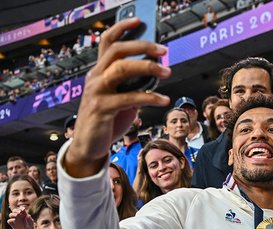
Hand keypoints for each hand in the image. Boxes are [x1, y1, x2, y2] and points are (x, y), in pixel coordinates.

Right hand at [7, 207, 34, 228]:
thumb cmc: (30, 227)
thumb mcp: (31, 224)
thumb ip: (30, 220)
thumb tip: (28, 216)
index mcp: (24, 214)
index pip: (21, 209)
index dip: (21, 208)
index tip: (23, 210)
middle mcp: (19, 216)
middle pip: (14, 210)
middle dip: (16, 210)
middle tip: (19, 212)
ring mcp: (15, 220)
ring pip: (10, 214)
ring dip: (13, 214)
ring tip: (17, 215)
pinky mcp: (12, 224)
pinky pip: (9, 221)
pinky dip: (10, 220)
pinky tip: (14, 220)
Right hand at [64, 18, 170, 177]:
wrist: (89, 145)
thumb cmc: (107, 119)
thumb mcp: (120, 96)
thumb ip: (132, 83)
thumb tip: (157, 71)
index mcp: (99, 71)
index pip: (107, 41)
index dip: (122, 28)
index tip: (139, 21)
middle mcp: (95, 77)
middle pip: (117, 50)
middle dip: (142, 46)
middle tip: (164, 50)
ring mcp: (96, 92)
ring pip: (121, 69)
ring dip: (147, 67)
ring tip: (167, 72)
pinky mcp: (101, 109)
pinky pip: (129, 98)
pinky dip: (149, 98)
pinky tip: (163, 100)